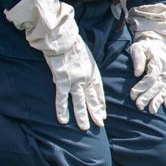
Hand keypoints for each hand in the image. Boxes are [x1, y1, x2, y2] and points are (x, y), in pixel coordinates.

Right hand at [5, 0, 105, 129]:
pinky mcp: (63, 79)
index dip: (101, 104)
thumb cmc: (73, 44)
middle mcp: (87, 77)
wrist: (63, 37)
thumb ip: (86, 69)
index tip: (103, 115)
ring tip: (85, 128)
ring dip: (82, 116)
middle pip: (92, 98)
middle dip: (96, 112)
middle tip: (99, 125)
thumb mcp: (86, 57)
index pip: (99, 91)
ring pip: (80, 101)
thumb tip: (83, 78)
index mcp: (93, 72)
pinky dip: (62, 110)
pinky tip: (63, 120)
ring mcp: (75, 80)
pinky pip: (62, 98)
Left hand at [129, 35, 165, 113]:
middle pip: (158, 84)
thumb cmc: (144, 48)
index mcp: (158, 59)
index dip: (142, 86)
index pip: (152, 76)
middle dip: (149, 96)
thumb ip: (138, 59)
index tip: (132, 94)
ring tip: (151, 110)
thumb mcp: (137, 48)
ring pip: (165, 89)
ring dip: (158, 101)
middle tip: (139, 105)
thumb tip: (137, 73)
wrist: (156, 47)